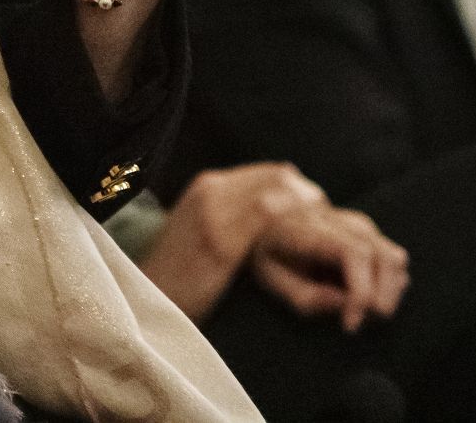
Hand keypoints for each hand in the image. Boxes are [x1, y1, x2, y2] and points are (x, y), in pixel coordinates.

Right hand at [140, 163, 325, 321]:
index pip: (271, 172)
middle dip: (311, 198)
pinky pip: (268, 219)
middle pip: (279, 177)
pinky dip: (293, 227)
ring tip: (326, 238)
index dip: (302, 190)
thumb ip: (231, 217)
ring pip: (278, 193)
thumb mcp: (201, 234)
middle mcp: (209, 191)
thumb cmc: (178, 277)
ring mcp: (212, 213)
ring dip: (307, 212)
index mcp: (206, 186)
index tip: (319, 215)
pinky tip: (310, 249)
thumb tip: (272, 215)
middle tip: (330, 226)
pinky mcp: (218, 241)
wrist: (146, 303)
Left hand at [244, 201, 408, 334]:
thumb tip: (348, 307)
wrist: (267, 223)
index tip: (351, 324)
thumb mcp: (274, 282)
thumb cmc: (268, 256)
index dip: (361, 291)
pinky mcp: (368, 231)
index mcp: (308, 228)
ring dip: (389, 293)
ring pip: (394, 256)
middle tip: (361, 323)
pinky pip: (394, 259)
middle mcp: (339, 220)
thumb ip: (309, 298)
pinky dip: (391, 284)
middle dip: (381, 298)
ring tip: (365, 315)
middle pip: (382, 255)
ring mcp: (357, 222)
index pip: (353, 252)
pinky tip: (368, 299)